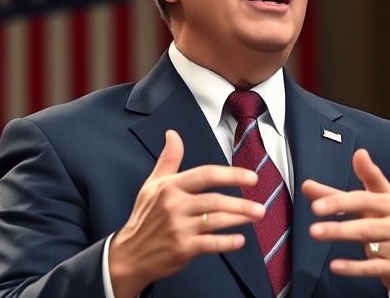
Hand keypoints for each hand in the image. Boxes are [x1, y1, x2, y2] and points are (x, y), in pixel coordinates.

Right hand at [109, 130, 265, 297]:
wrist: (129, 254)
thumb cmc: (144, 217)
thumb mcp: (152, 184)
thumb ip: (168, 159)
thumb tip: (172, 134)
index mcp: (170, 186)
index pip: (205, 175)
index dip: (231, 174)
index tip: (252, 177)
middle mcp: (174, 205)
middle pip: (215, 200)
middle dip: (241, 203)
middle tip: (260, 206)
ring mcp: (178, 228)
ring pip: (216, 221)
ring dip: (239, 219)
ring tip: (255, 217)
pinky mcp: (182, 249)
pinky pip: (211, 244)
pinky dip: (227, 242)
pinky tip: (240, 240)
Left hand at [302, 149, 389, 297]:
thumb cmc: (387, 227)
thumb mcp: (374, 208)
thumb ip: (345, 192)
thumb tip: (326, 171)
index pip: (363, 193)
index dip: (343, 189)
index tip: (315, 187)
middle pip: (365, 208)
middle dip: (339, 205)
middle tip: (314, 207)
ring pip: (367, 234)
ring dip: (340, 231)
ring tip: (315, 232)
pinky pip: (371, 266)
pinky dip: (353, 266)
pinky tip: (334, 265)